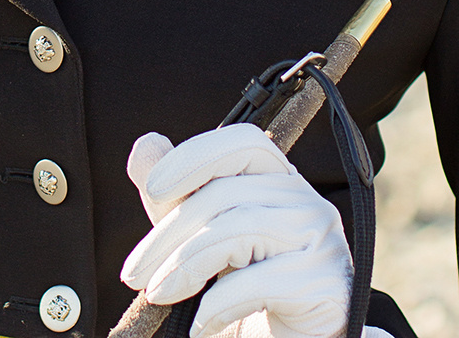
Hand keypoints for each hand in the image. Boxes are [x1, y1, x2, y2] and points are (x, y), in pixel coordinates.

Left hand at [121, 126, 352, 337]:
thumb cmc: (247, 299)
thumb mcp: (203, 244)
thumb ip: (176, 199)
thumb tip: (145, 145)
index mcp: (281, 182)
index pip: (244, 142)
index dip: (196, 156)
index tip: (154, 189)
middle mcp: (308, 202)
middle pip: (228, 193)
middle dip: (169, 233)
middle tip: (133, 273)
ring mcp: (323, 242)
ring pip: (239, 229)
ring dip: (184, 266)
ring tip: (157, 295)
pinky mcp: (327, 286)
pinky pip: (259, 282)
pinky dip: (218, 304)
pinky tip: (201, 327)